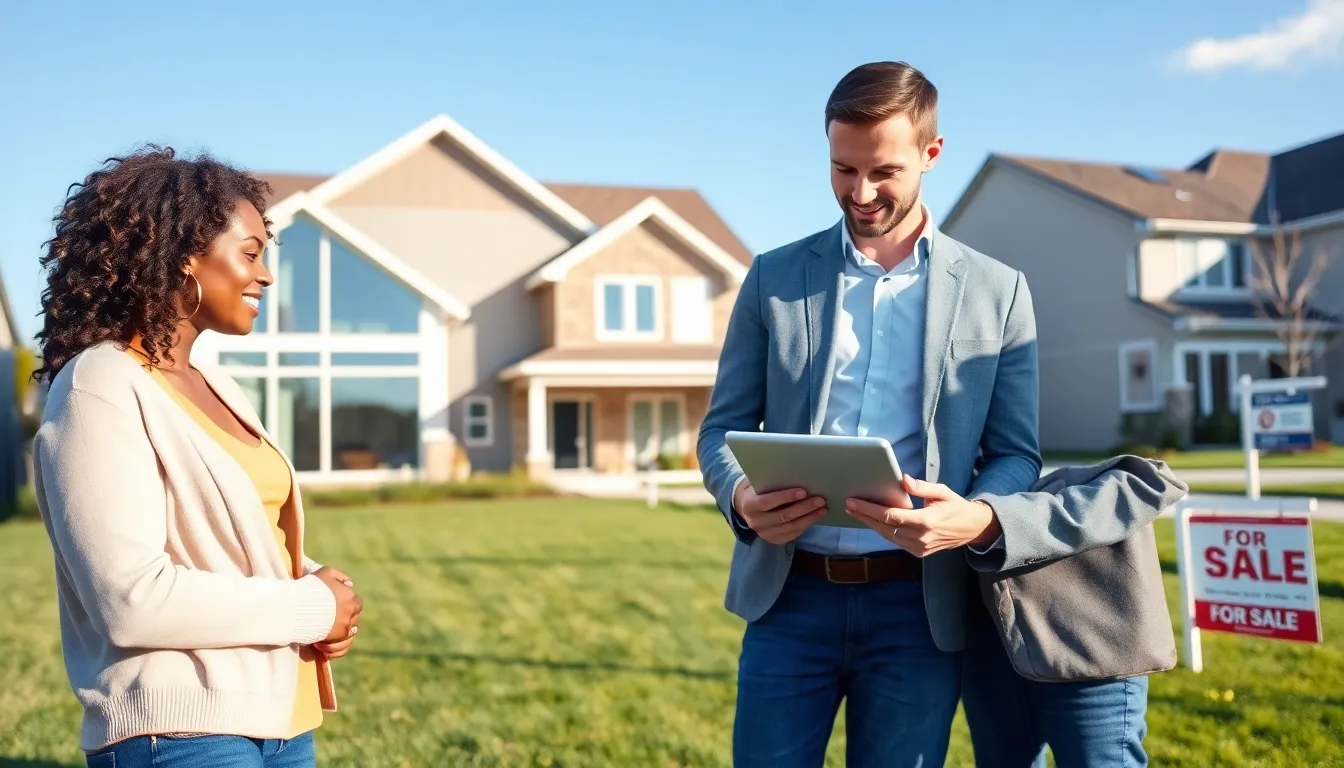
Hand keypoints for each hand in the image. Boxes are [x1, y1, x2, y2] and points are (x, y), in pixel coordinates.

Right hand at [314, 566, 362, 645]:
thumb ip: (339, 577)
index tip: (336, 609)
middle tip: (329, 622)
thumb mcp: (326, 573)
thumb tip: (348, 584)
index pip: (357, 603)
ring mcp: (344, 626)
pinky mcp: (334, 639)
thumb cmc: (309, 587)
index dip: (347, 606)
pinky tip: (323, 646)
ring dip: (339, 635)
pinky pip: (342, 648)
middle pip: (354, 619)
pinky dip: (335, 649)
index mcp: (351, 597)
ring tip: (325, 635)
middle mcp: (351, 612)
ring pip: (349, 635)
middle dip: (343, 621)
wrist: (295, 605)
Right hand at [733, 480, 827, 544]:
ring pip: (790, 527)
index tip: (803, 491)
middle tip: (819, 500)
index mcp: (749, 505)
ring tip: (822, 509)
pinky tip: (815, 517)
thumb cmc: (756, 488)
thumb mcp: (757, 482)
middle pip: (783, 516)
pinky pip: (792, 534)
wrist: (746, 506)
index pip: (767, 502)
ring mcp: (764, 533)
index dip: (785, 497)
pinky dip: (805, 525)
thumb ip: (770, 480)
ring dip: (808, 518)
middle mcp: (755, 522)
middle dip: (803, 508)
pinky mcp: (774, 539)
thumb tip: (793, 472)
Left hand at [845, 476, 1000, 556]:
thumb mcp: (943, 492)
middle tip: (848, 505)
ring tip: (855, 512)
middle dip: (864, 516)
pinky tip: (872, 521)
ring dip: (870, 524)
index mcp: (926, 521)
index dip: (870, 509)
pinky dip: (882, 531)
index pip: (891, 515)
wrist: (972, 529)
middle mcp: (920, 537)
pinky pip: (895, 541)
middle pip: (884, 527)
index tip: (854, 501)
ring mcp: (919, 548)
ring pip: (887, 536)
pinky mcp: (918, 552)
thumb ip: (922, 487)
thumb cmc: (956, 506)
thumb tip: (902, 479)